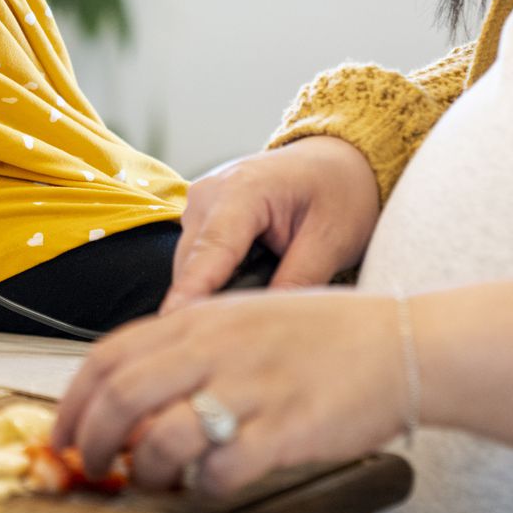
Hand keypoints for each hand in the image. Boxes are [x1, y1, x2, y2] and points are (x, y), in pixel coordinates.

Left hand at [53, 289, 405, 496]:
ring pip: (162, 438)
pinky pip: (221, 471)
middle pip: (121, 396)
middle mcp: (218, 347)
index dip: (74, 400)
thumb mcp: (246, 316)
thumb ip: (191, 343)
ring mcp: (251, 388)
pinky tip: (209, 487)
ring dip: (143, 471)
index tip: (64, 430)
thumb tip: (137, 387)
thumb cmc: (327, 336)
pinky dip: (202, 489)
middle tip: (91, 465)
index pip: (109, 354)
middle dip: (91, 440)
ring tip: (149, 482)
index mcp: (202, 317)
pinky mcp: (286, 430)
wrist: (404, 345)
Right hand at [160, 136, 380, 312]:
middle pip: (192, 267)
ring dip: (212, 297)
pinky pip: (196, 264)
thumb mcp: (331, 239)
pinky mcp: (199, 220)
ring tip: (249, 325)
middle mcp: (208, 194)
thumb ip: (298, 280)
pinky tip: (244, 299)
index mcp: (243, 188)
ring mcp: (198, 206)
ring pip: (190, 269)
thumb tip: (266, 326)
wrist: (332, 162)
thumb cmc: (337, 192)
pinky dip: (215, 286)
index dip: (192, 292)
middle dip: (207, 307)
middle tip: (239, 350)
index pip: (211, 251)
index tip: (175, 329)